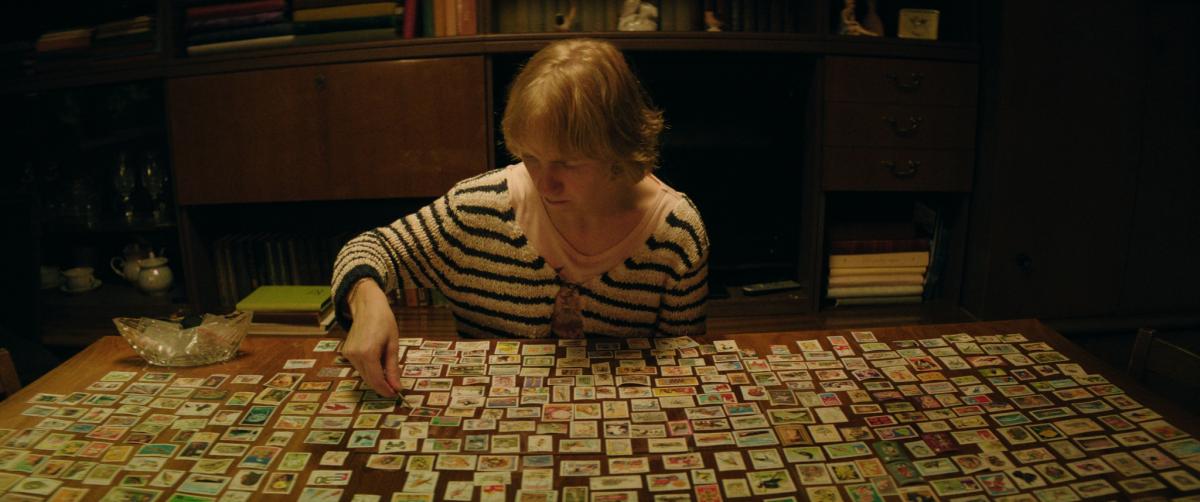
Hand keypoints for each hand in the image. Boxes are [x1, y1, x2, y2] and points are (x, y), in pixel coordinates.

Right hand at [341, 279, 401, 397]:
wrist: (367, 306)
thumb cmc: (384, 321)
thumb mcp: (393, 344)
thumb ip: (393, 368)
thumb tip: (397, 387)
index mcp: (367, 353)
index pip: (376, 380)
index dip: (386, 390)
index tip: (396, 394)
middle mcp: (354, 355)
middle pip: (368, 379)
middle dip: (382, 385)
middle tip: (395, 387)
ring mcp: (348, 354)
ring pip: (363, 374)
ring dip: (376, 377)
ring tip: (388, 372)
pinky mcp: (346, 352)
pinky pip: (359, 367)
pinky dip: (369, 369)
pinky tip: (378, 362)